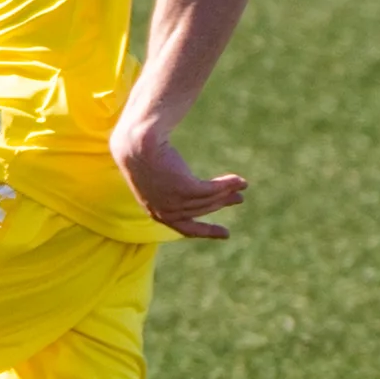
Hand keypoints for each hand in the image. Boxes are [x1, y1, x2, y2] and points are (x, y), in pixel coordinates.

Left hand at [112, 119, 247, 239]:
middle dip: (222, 203)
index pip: (186, 228)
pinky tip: (238, 180)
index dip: (207, 231)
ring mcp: (174, 203)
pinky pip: (211, 190)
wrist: (136, 145)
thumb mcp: (156, 181)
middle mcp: (166, 213)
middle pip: (202, 209)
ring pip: (208, 199)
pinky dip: (226, 185)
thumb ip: (173, 192)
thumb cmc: (144, 158)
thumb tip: (195, 193)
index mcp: (157, 214)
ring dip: (228, 192)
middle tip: (239, 198)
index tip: (227, 234)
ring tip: (243, 184)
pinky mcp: (184, 190)